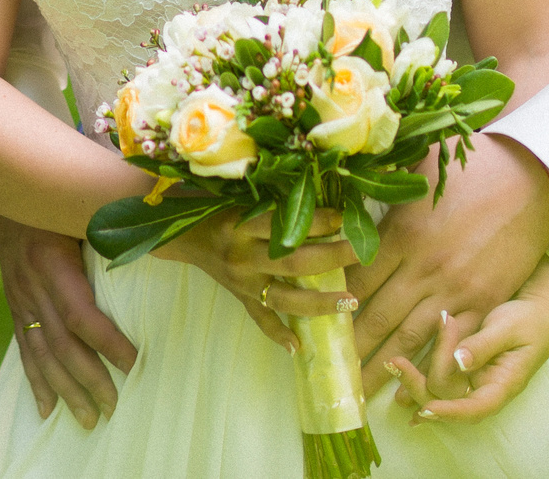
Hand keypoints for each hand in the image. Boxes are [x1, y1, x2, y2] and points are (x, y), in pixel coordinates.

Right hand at [0, 209, 139, 429]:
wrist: (5, 185)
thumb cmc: (56, 192)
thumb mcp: (81, 203)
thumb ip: (115, 218)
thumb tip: (161, 220)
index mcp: (52, 261)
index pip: (80, 313)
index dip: (107, 342)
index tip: (134, 364)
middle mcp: (32, 285)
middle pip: (61, 344)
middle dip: (89, 379)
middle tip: (115, 407)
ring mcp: (20, 297)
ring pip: (41, 354)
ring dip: (65, 390)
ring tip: (89, 419)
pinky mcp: (15, 304)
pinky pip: (24, 349)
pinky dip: (36, 381)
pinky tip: (46, 409)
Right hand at [155, 205, 362, 352]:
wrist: (187, 238)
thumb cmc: (221, 212)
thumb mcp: (244, 202)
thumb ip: (276, 207)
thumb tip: (326, 201)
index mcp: (243, 226)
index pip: (285, 225)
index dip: (317, 221)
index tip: (344, 216)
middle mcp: (244, 257)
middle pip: (294, 262)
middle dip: (331, 258)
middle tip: (360, 253)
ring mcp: (243, 283)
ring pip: (285, 298)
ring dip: (320, 302)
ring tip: (351, 302)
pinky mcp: (241, 299)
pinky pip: (262, 320)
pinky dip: (278, 335)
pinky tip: (298, 347)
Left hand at [346, 136, 548, 394]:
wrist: (536, 179)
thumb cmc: (475, 165)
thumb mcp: (420, 161)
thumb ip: (382, 178)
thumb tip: (345, 170)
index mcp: (403, 234)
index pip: (355, 280)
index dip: (331, 305)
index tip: (311, 324)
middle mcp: (424, 269)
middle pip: (375, 318)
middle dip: (349, 349)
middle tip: (325, 373)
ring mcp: (456, 290)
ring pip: (408, 339)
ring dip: (381, 368)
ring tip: (357, 393)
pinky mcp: (485, 302)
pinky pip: (452, 343)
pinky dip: (430, 366)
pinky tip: (412, 386)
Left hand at [383, 256, 548, 421]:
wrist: (539, 308)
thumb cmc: (530, 318)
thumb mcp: (509, 327)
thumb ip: (483, 345)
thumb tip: (460, 362)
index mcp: (502, 386)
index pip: (475, 410)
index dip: (450, 413)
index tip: (426, 409)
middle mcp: (484, 389)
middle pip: (447, 400)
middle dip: (419, 386)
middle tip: (396, 364)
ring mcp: (472, 380)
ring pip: (438, 388)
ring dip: (415, 376)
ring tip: (394, 360)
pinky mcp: (462, 367)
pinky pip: (438, 375)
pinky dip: (419, 373)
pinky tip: (398, 372)